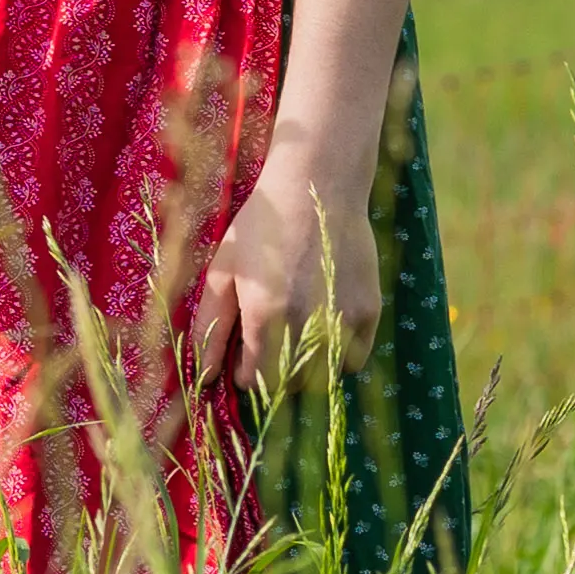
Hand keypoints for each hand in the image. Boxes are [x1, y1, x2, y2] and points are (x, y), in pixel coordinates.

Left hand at [209, 132, 383, 370]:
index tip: (241, 358)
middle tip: (267, 345)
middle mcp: (308, 325)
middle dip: (273, 375)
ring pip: (323, 378)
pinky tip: (322, 328)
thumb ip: (211, 326)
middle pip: (290, 386)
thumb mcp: (223, 271)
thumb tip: (205, 374)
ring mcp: (344, 320)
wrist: (317, 187)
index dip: (244, 374)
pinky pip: (353, 360)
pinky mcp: (370, 312)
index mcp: (266, 316)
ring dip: (305, 370)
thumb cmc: (262, 227)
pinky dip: (337, 356)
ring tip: (295, 336)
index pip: (255, 381)